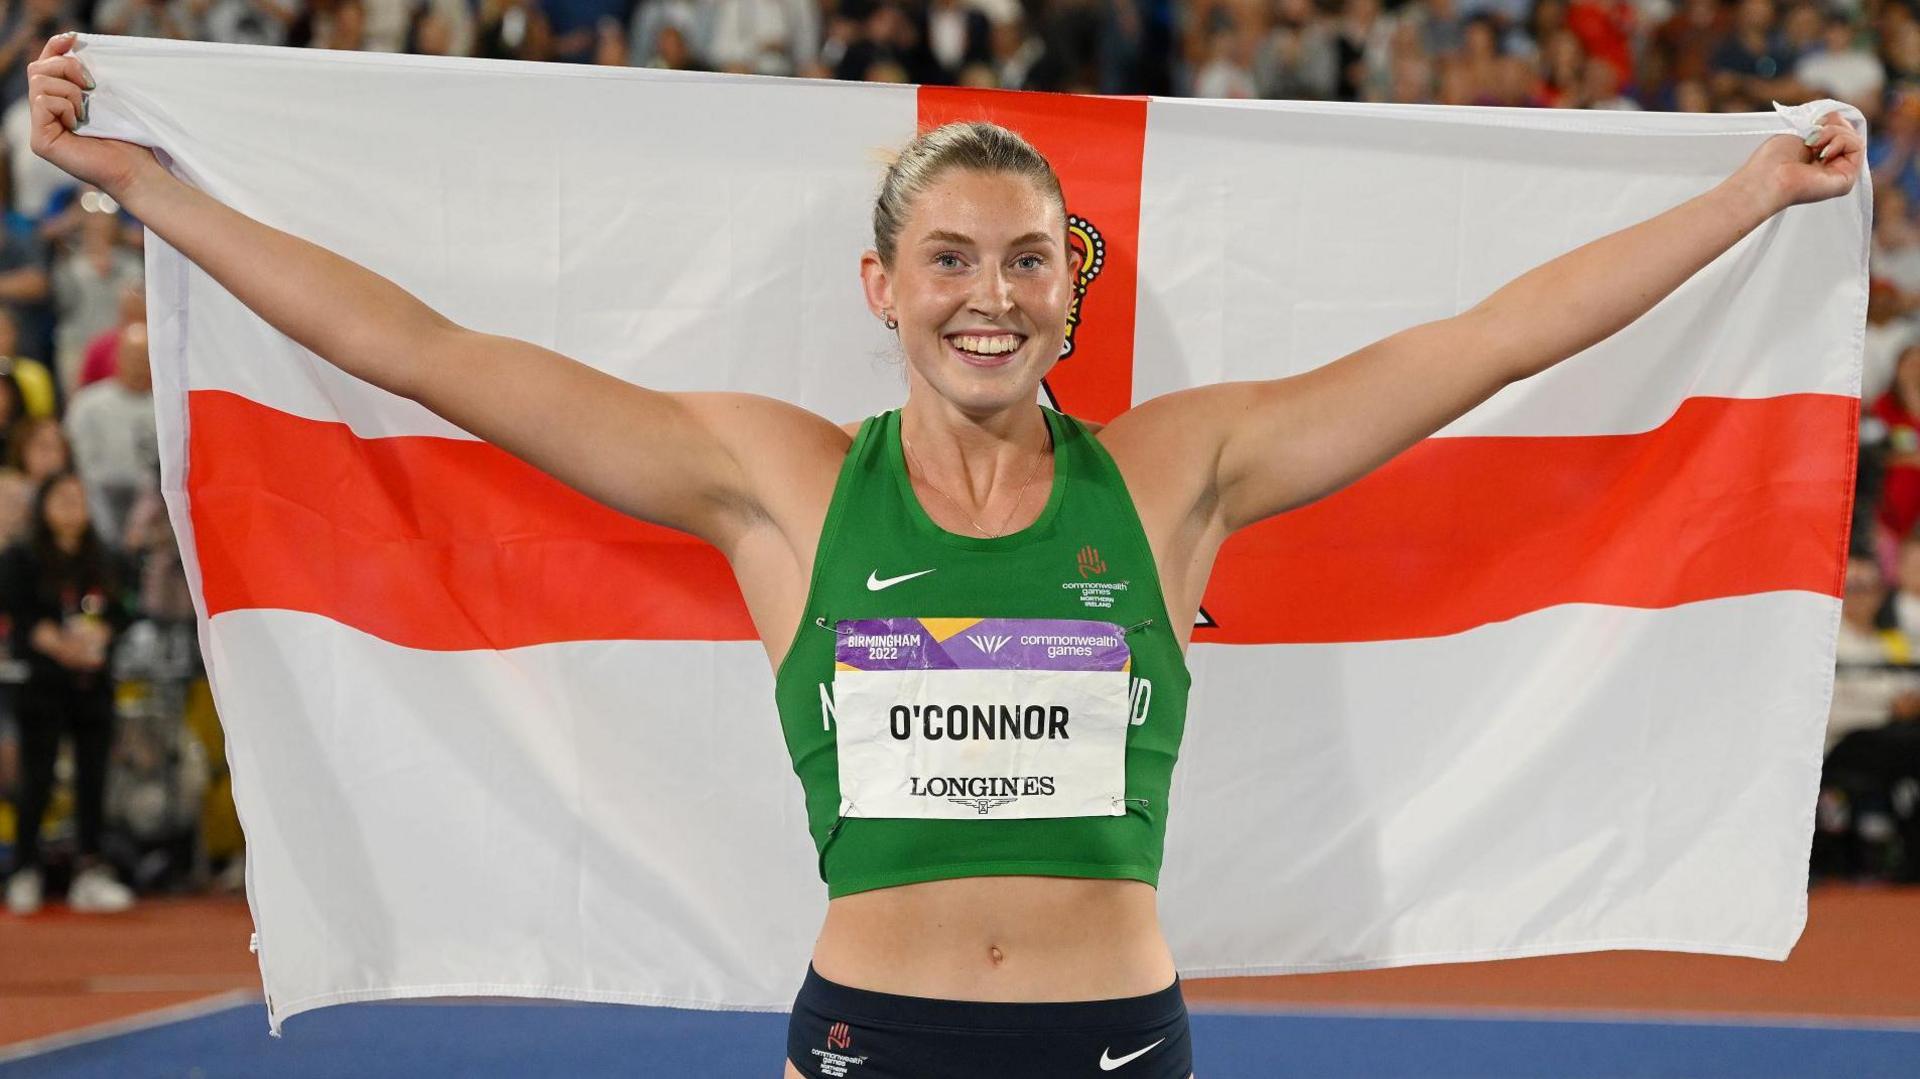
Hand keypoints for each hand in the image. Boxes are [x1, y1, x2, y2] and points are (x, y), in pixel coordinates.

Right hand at [27, 34, 160, 200]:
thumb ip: (86, 73)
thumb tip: (71, 40)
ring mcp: (41, 128)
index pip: (45, 65)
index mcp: (59, 101)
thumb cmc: (129, 135)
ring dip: (70, 90)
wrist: (137, 168)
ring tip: (88, 109)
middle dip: (66, 67)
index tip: (74, 38)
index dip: (55, 47)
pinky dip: (64, 106)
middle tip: (93, 84)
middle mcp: (46, 114)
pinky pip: (42, 102)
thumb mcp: (107, 95)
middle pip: (38, 69)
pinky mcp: (41, 141)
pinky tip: (79, 123)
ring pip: (39, 82)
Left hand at [1736, 110, 1863, 212]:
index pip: (1838, 130)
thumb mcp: (1798, 133)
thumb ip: (1821, 127)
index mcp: (1816, 157)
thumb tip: (1836, 117)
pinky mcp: (1847, 179)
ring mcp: (1838, 173)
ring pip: (1853, 138)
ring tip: (1813, 144)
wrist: (1767, 178)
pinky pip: (1857, 147)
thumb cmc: (1772, 159)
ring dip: (1833, 132)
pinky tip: (1822, 152)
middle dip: (1832, 124)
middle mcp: (1828, 166)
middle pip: (1848, 132)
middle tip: (1813, 134)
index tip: (1813, 122)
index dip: (1830, 120)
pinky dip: (1840, 141)